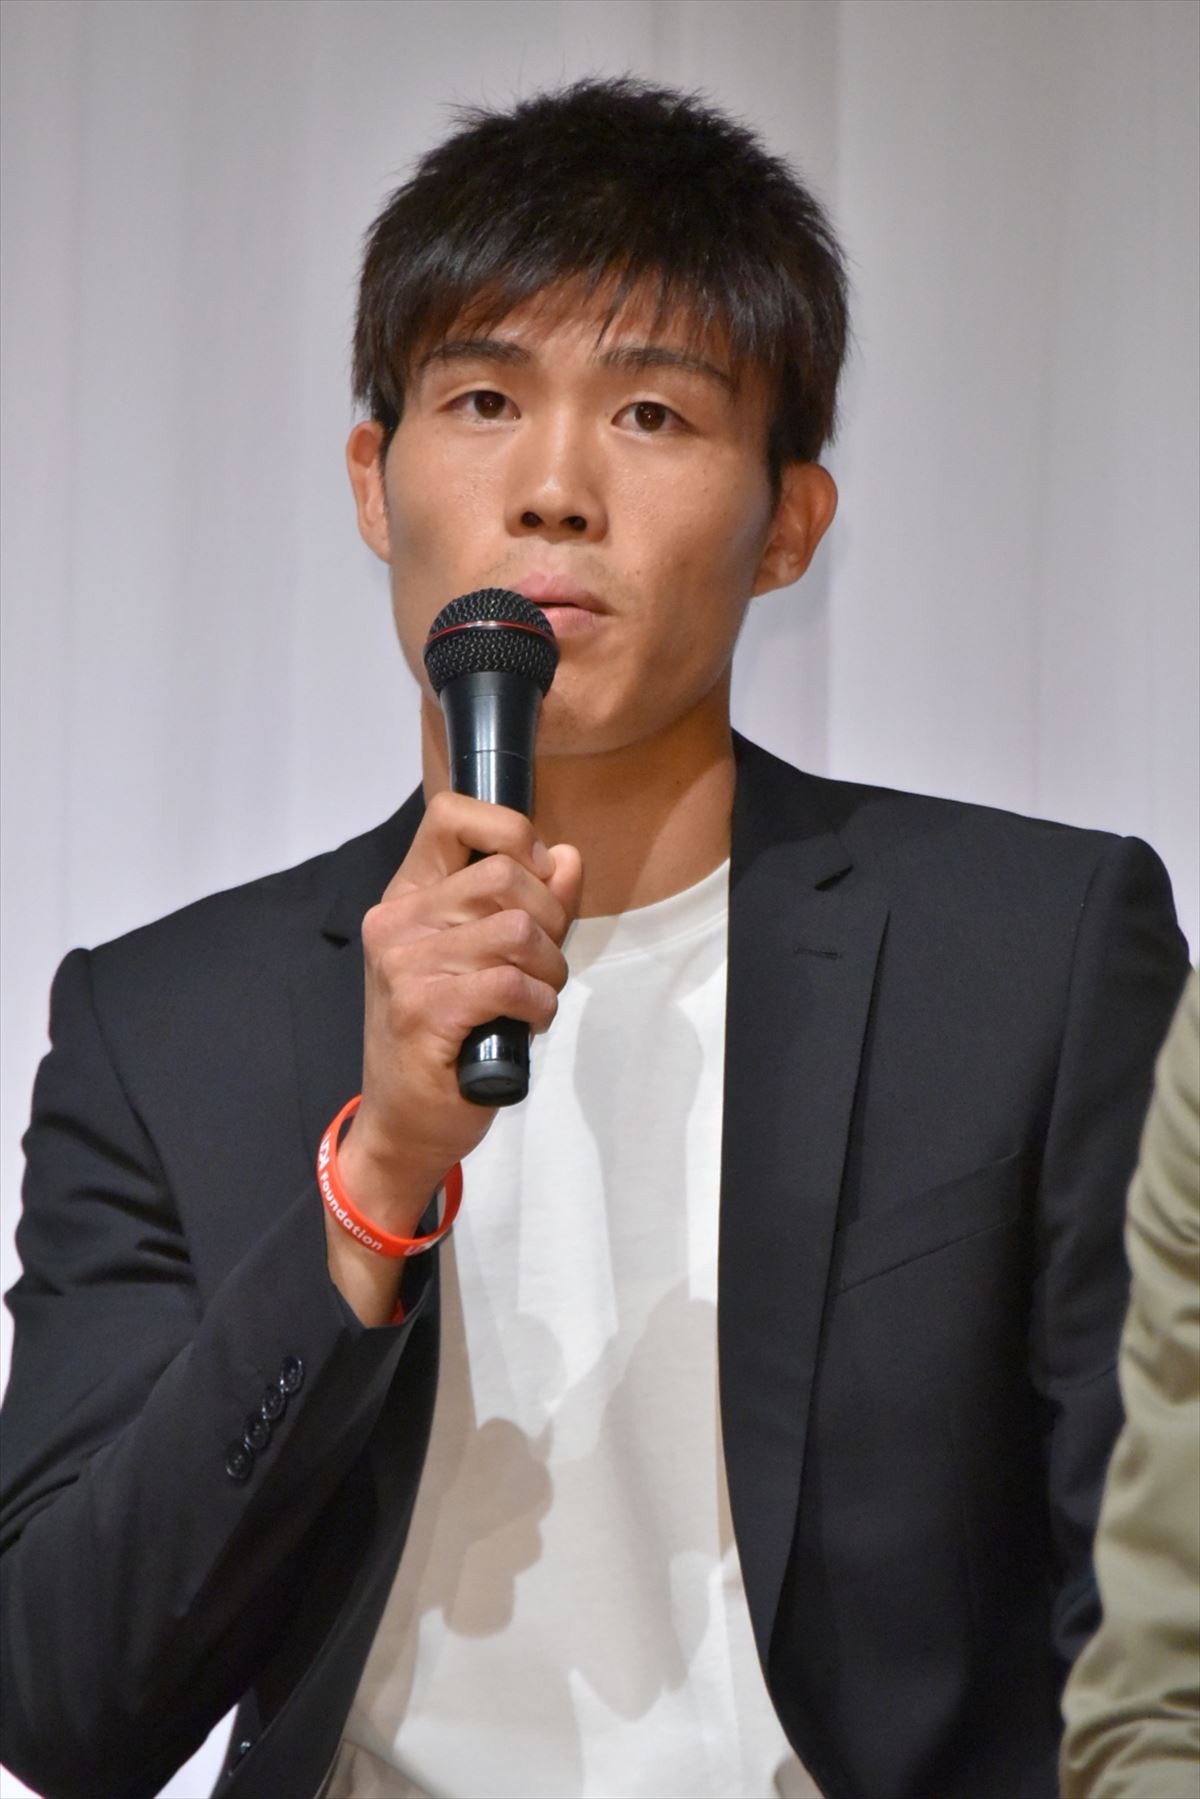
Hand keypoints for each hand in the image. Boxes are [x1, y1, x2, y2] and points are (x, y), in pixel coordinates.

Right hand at [325, 792, 581, 1322]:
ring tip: (536, 995)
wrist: (404, 1122)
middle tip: (545, 959)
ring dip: (549, 967)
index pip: (451, 814)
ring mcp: (405, 965)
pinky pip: (512, 982)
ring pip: (518, 929)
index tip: (538, 875)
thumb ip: (530, 904)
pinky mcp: (424, 1009)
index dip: (511, 831)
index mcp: (407, 896)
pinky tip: (527, 1022)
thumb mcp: (486, 958)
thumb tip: (568, 857)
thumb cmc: (447, 1038)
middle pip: (504, 874)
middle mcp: (397, 921)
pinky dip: (538, 1004)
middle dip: (551, 916)